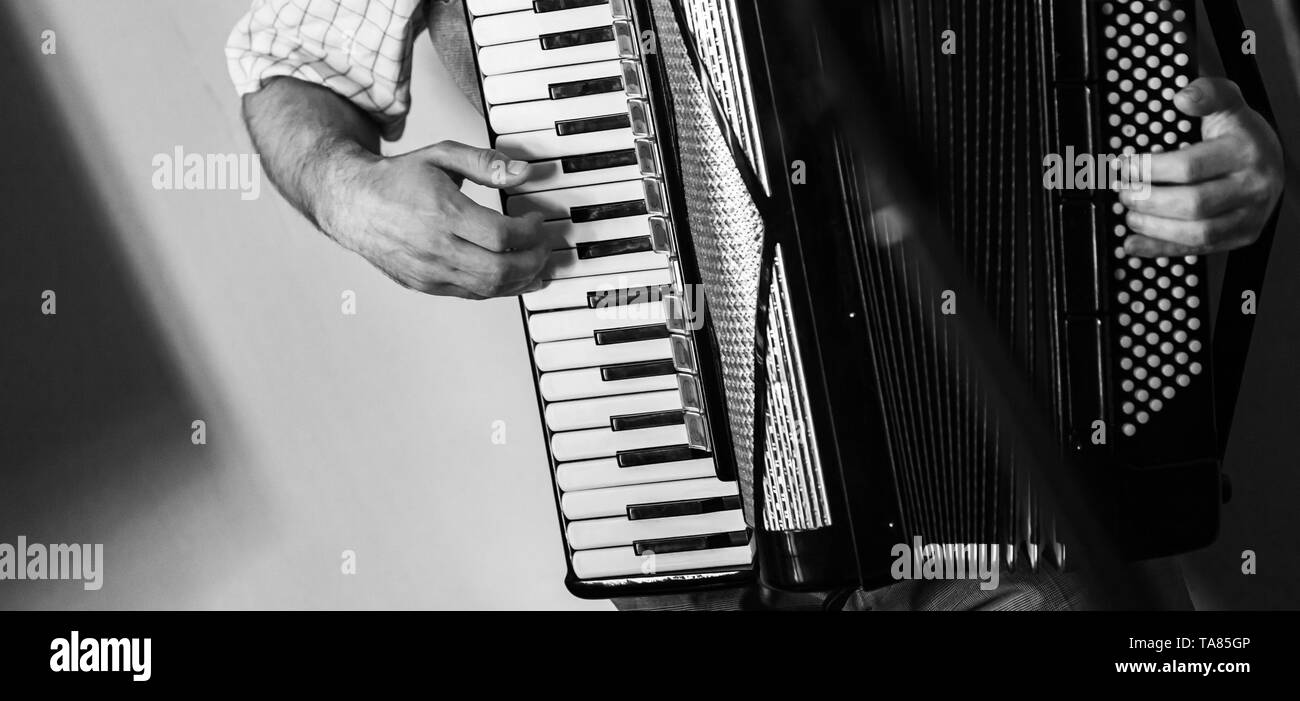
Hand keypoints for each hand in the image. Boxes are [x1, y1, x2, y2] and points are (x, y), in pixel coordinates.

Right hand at [324, 140, 548, 298]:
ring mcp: (429, 272)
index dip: (530, 232)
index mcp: (442, 214)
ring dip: (522, 279)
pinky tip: (515, 279)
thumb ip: (484, 163)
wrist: (352, 204)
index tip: (537, 220)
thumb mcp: (441, 156)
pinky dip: (499, 289)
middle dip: (534, 260)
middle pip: (500, 269)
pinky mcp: (425, 286)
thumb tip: (523, 172)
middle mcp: (435, 248)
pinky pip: (472, 295)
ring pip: (489, 288)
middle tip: (545, 245)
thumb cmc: (396, 180)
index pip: (502, 236)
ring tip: (538, 265)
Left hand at [1120, 77, 1283, 256]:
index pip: (1190, 167)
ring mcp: (1250, 215)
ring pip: (1197, 233)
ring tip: (1129, 215)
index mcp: (1246, 152)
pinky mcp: (1242, 235)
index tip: (1124, 166)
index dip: (1150, 169)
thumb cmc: (1242, 135)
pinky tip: (1134, 244)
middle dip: (1149, 201)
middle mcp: (1253, 187)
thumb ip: (1208, 94)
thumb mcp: (1229, 105)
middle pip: (1193, 204)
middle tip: (1123, 192)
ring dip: (1154, 228)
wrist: (1273, 161)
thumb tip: (1183, 97)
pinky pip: (1199, 249)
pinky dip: (1161, 250)